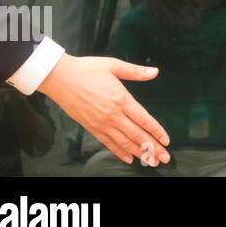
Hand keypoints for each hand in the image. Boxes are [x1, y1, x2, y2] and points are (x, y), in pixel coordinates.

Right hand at [37, 54, 170, 165]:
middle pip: (137, 135)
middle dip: (152, 148)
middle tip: (164, 158)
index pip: (144, 119)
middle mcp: (112, 115)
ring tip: (151, 161)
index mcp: (121, 99)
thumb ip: (136, 71)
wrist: (59, 77)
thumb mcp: (114, 65)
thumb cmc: (86, 69)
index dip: (156, 131)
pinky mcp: (90, 127)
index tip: (166, 141)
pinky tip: (129, 159)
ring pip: (124, 143)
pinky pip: (108, 143)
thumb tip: (155, 72)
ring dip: (139, 153)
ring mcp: (100, 123)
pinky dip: (119, 152)